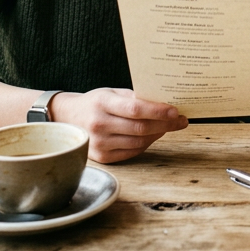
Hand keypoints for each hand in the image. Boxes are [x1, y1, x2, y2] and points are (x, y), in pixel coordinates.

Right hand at [51, 88, 187, 163]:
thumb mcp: (112, 93)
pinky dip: (146, 144)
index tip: (175, 111)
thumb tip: (164, 103)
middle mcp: (99, 124)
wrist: (68, 118)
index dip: (158, 111)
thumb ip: (134, 98)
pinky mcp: (102, 157)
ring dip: (158, 134)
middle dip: (165, 124)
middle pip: (140, 128)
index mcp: (102, 103)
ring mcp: (99, 143)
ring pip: (139, 142)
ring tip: (168, 126)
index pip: (135, 109)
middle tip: (180, 120)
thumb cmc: (95, 103)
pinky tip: (153, 135)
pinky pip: (132, 152)